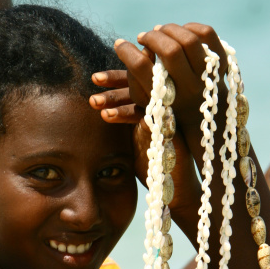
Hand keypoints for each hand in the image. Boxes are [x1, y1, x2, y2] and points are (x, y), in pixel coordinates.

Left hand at [89, 66, 201, 223]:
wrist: (176, 191)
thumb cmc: (154, 167)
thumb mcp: (135, 139)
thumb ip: (126, 121)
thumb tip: (102, 108)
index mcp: (159, 105)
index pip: (140, 81)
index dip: (118, 77)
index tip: (95, 78)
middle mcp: (167, 106)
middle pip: (142, 82)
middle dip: (115, 81)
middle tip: (93, 80)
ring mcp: (171, 115)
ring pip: (142, 96)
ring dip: (115, 97)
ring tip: (94, 102)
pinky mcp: (170, 129)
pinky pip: (145, 114)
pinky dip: (125, 113)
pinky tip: (107, 116)